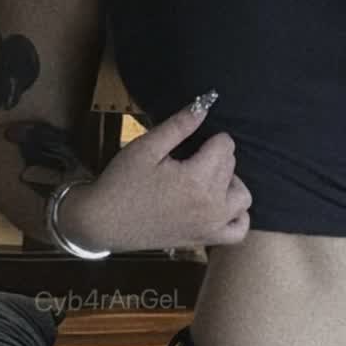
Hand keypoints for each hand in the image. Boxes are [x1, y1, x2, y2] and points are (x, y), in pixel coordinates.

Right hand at [61, 97, 250, 251]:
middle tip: (190, 157)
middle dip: (216, 157)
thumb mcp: (146, 147)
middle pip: (232, 168)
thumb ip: (179, 126)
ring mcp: (210, 226)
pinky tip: (221, 204)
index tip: (191, 142)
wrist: (102, 222)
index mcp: (197, 179)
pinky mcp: (204, 240)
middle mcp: (210, 206)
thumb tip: (205, 105)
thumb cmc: (121, 183)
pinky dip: (237, 216)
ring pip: (242, 197)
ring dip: (231, 183)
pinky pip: (238, 230)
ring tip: (207, 177)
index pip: (225, 146)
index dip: (210, 137)